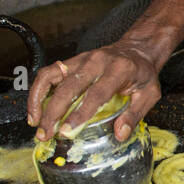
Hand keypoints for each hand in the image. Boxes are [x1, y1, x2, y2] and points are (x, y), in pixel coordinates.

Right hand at [26, 42, 161, 142]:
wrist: (137, 49)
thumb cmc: (143, 74)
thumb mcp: (149, 94)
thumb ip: (135, 114)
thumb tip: (120, 134)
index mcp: (119, 70)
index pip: (96, 93)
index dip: (80, 113)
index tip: (67, 131)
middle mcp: (96, 62)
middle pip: (69, 87)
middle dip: (53, 112)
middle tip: (45, 134)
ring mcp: (81, 59)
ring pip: (52, 76)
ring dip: (39, 100)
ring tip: (34, 123)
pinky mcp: (71, 61)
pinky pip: (49, 73)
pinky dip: (38, 91)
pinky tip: (35, 109)